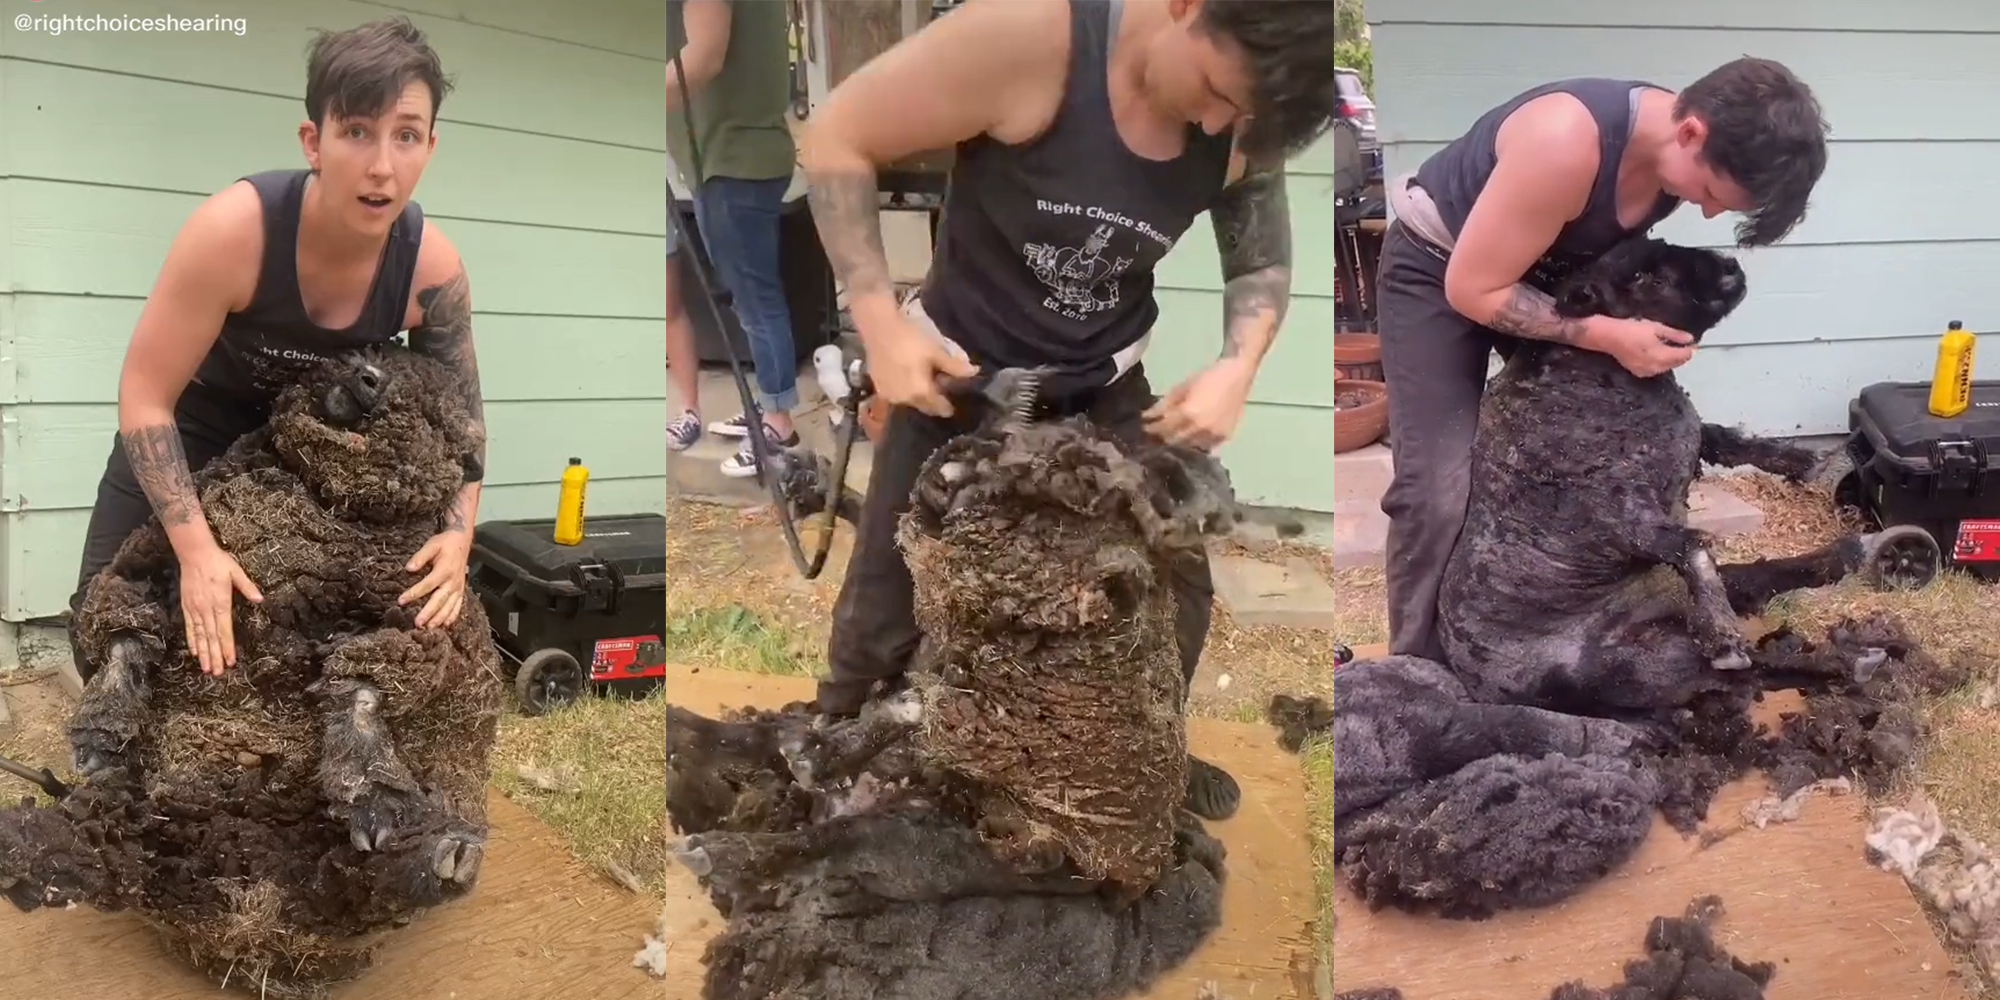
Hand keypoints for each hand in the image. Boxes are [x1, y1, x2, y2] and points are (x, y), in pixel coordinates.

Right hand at [178, 543, 261, 675]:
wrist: (194, 553)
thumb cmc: (218, 562)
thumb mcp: (236, 572)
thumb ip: (248, 587)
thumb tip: (260, 599)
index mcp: (220, 602)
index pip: (224, 630)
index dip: (228, 647)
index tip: (231, 661)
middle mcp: (206, 609)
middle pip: (211, 637)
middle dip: (215, 656)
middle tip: (217, 673)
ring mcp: (194, 609)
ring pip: (199, 636)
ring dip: (203, 653)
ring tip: (206, 669)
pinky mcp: (186, 607)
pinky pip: (189, 627)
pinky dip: (191, 641)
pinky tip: (194, 652)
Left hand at [400, 530, 473, 627]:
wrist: (462, 541)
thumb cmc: (444, 544)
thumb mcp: (431, 545)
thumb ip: (420, 557)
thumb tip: (408, 568)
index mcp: (444, 570)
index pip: (427, 585)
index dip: (414, 594)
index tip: (401, 601)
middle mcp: (452, 581)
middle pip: (439, 600)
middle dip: (428, 613)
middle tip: (417, 624)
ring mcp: (458, 588)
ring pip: (449, 606)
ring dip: (440, 618)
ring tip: (429, 628)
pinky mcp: (461, 591)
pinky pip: (458, 606)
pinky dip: (452, 616)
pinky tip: (445, 625)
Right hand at [861, 314, 977, 417]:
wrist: (878, 328)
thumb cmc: (910, 339)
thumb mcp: (935, 352)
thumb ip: (954, 366)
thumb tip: (974, 373)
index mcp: (920, 393)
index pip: (938, 408)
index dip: (948, 406)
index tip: (954, 404)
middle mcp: (904, 400)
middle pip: (924, 406)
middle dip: (933, 401)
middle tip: (941, 389)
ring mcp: (889, 395)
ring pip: (909, 401)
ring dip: (918, 396)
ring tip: (924, 381)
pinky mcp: (878, 388)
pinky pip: (897, 395)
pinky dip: (905, 390)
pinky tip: (908, 377)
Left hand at [1142, 358, 1256, 451]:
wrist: (1237, 375)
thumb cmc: (1208, 377)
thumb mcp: (1182, 388)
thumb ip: (1164, 404)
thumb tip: (1147, 416)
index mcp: (1188, 414)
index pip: (1163, 428)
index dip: (1152, 429)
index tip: (1144, 428)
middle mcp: (1200, 428)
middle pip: (1174, 440)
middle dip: (1163, 438)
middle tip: (1155, 435)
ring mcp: (1214, 435)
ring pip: (1189, 446)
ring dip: (1179, 442)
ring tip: (1172, 437)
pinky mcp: (1225, 437)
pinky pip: (1206, 446)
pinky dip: (1196, 443)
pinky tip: (1191, 438)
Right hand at [1597, 317, 1695, 377]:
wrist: (1609, 337)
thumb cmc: (1633, 330)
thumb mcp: (1656, 328)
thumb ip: (1674, 335)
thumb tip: (1690, 339)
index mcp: (1662, 356)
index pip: (1683, 356)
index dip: (1690, 350)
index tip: (1693, 343)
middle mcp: (1656, 367)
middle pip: (1675, 363)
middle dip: (1681, 355)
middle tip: (1683, 345)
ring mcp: (1647, 372)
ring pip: (1666, 367)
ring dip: (1671, 360)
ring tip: (1670, 348)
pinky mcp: (1639, 373)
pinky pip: (1656, 369)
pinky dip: (1660, 363)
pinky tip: (1657, 355)